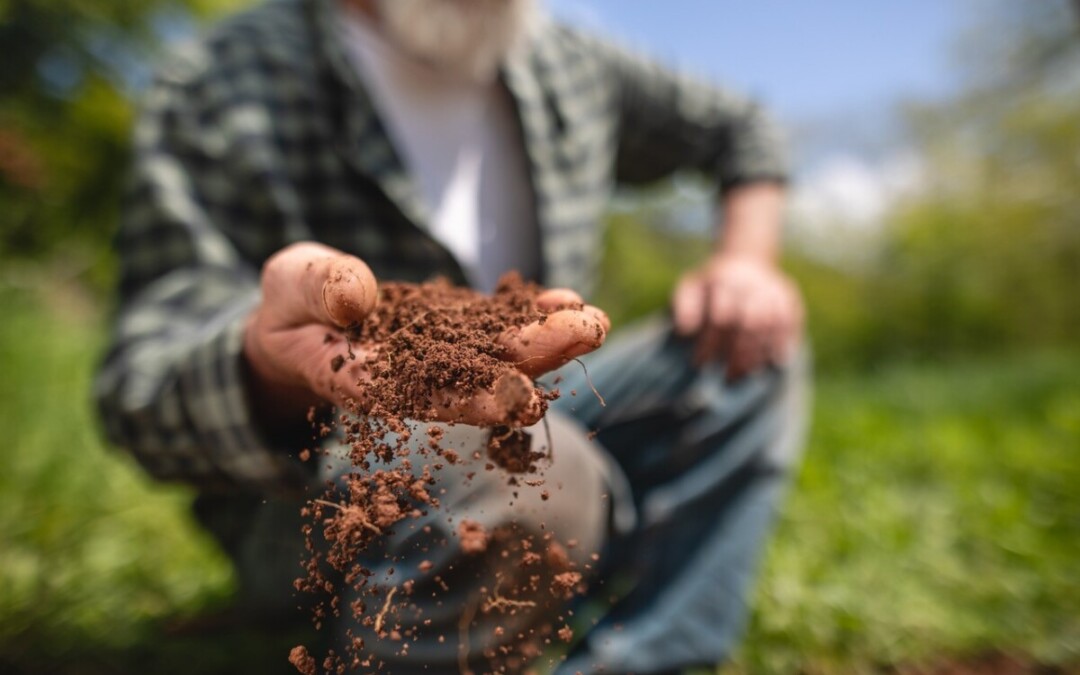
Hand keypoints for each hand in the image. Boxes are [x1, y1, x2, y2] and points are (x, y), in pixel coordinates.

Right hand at [242, 242, 608, 427]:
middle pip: (479, 378)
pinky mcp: (458, 333)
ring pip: (499, 355)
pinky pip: (499, 326)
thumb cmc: (289, 307)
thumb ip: (317, 288)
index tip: (521, 399)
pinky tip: (570, 301)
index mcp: (367, 382)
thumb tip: (357, 295)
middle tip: (587, 335)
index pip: (423, 398)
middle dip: (535, 359)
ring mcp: (442, 357)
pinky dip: (533, 315)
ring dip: (549, 340)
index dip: (473, 400)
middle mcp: (416, 379)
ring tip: (594, 319)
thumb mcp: (288, 286)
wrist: (304, 317)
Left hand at [672, 254, 802, 379]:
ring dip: (759, 352)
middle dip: (738, 353)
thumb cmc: (711, 284)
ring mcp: (772, 289)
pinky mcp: (789, 296)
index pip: (719, 317)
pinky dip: (783, 342)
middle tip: (728, 377)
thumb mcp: (690, 287)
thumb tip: (685, 330)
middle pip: (748, 323)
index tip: (700, 363)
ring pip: (770, 324)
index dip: (710, 343)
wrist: (745, 259)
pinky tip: (775, 362)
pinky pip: (790, 322)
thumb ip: (684, 306)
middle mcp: (750, 284)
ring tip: (746, 374)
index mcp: (723, 281)